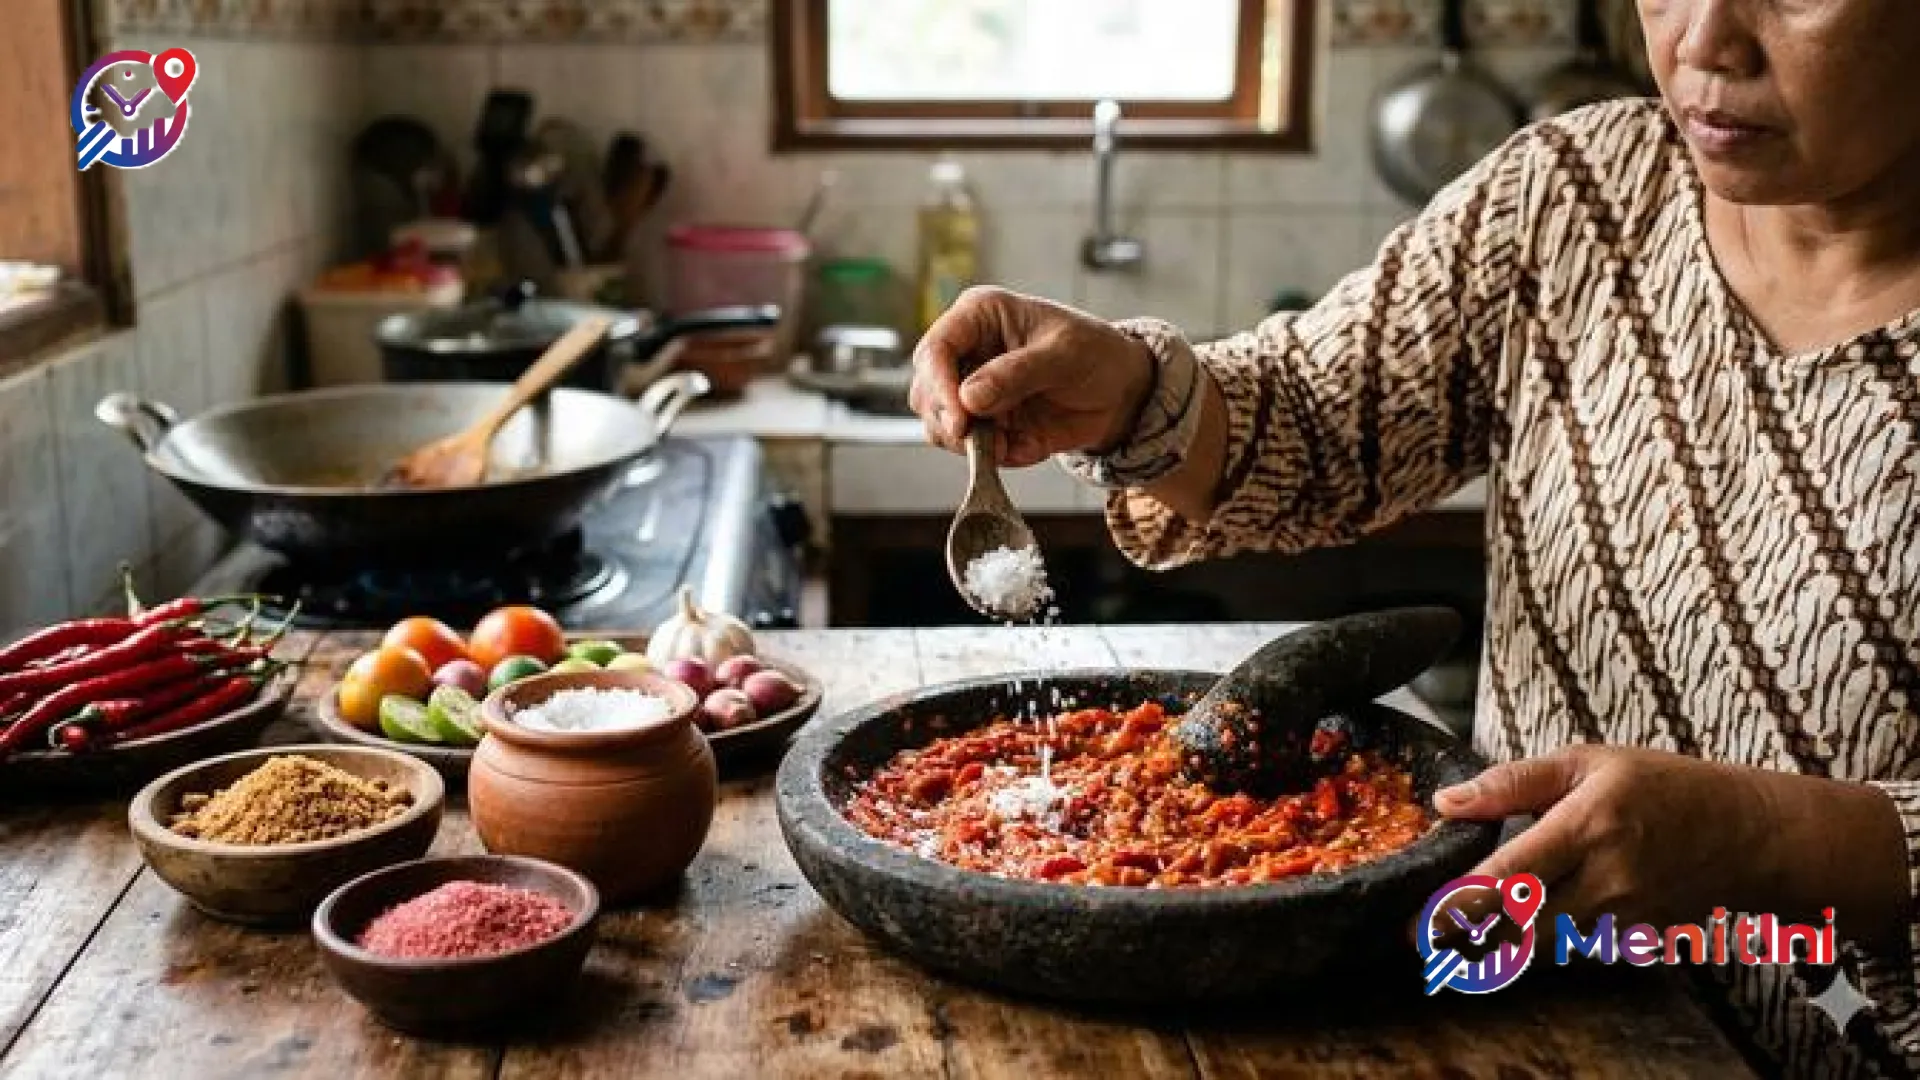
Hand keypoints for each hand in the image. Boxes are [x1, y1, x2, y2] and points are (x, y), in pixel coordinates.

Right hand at [910, 286, 1154, 466]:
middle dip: (949, 420)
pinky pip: (970, 449)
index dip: (938, 385)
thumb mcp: (1064, 354)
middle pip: (925, 392)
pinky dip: (993, 457)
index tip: (960, 419)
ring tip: (1012, 440)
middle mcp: (966, 353)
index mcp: (979, 317)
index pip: (936, 349)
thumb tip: (970, 397)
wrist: (1118, 391)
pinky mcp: (983, 424)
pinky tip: (1025, 445)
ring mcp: (969, 391)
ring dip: (970, 442)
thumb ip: (1017, 373)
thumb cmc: (1094, 353)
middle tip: (981, 437)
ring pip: (938, 425)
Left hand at [1434, 745, 1907, 942]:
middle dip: (1467, 936)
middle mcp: (1606, 880)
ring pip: (1542, 945)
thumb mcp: (1587, 761)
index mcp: (1588, 827)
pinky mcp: (1635, 939)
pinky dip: (1539, 941)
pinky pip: (1572, 947)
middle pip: (1519, 927)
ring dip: (1499, 941)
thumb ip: (1512, 784)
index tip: (1417, 922)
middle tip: (1422, 936)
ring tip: (1456, 933)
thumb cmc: (1665, 786)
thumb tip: (1447, 802)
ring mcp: (1624, 917)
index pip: (1510, 879)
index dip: (1458, 906)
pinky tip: (1514, 928)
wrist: (1752, 834)